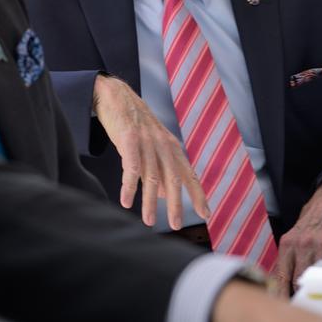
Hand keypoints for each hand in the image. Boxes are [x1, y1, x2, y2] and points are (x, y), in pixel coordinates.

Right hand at [91, 74, 207, 229]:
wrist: (115, 96)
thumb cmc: (133, 124)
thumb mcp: (151, 146)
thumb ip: (159, 168)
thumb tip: (165, 195)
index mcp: (172, 147)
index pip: (189, 175)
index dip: (198, 195)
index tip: (205, 214)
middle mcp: (163, 145)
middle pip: (174, 179)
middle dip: (176, 204)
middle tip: (176, 225)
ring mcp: (147, 142)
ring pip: (152, 178)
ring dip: (150, 202)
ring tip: (149, 221)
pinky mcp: (129, 139)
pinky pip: (130, 169)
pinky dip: (130, 187)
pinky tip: (126, 202)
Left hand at [272, 176, 321, 295]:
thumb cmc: (315, 215)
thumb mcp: (297, 233)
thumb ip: (293, 255)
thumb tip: (289, 281)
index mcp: (288, 243)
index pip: (282, 277)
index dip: (282, 295)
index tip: (283, 308)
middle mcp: (301, 244)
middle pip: (298, 280)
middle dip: (303, 293)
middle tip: (306, 305)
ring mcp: (320, 244)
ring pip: (317, 275)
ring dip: (320, 285)